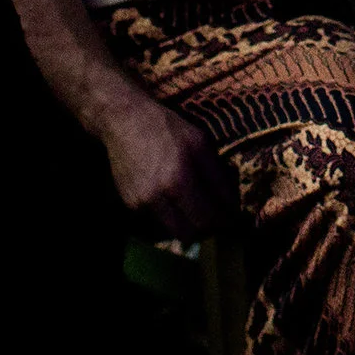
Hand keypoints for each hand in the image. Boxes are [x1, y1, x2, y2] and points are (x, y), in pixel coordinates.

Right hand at [99, 96, 234, 239]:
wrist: (123, 120)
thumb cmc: (166, 127)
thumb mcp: (199, 142)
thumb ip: (216, 176)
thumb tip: (231, 204)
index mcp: (177, 181)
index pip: (206, 218)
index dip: (221, 222)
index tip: (230, 218)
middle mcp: (156, 198)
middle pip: (187, 233)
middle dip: (202, 228)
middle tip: (212, 215)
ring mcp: (139, 203)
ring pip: (170, 229)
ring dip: (184, 222)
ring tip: (191, 205)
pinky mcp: (128, 203)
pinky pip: (154, 218)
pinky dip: (166, 212)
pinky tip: (168, 193)